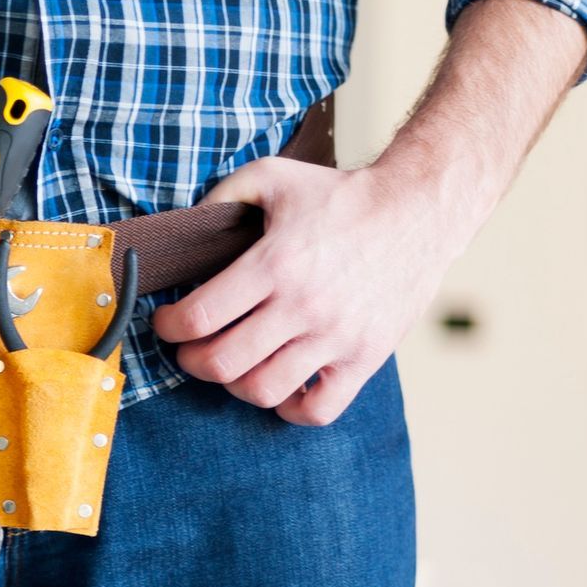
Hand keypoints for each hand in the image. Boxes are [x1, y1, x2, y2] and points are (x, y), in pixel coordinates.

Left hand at [152, 157, 468, 425]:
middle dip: (191, 361)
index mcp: (275, 264)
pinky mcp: (366, 358)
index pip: (199, 317)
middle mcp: (304, 306)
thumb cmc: (341, 195)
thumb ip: (221, 195)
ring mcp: (337, 337)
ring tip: (233, 364)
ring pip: (262, 391)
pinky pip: (318, 411)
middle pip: (222, 363)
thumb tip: (185, 226)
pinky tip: (280, 385)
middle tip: (190, 349)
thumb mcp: (273, 176)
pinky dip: (289, 409)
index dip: (168, 328)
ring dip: (234, 384)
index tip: (166, 323)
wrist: (419, 208)